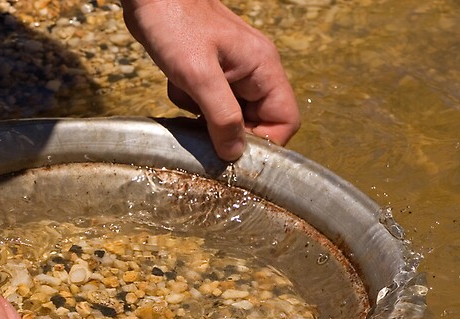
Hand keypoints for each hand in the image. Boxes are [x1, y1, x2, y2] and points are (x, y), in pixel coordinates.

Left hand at [123, 0, 300, 159]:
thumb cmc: (175, 24)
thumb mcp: (199, 75)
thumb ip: (221, 116)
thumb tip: (235, 154)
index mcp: (263, 69)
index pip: (285, 121)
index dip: (264, 143)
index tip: (232, 151)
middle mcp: (253, 73)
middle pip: (255, 123)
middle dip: (226, 131)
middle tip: (200, 129)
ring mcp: (231, 73)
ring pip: (228, 116)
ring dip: (204, 118)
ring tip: (186, 98)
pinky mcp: (210, 74)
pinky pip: (207, 104)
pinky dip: (190, 103)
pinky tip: (177, 86)